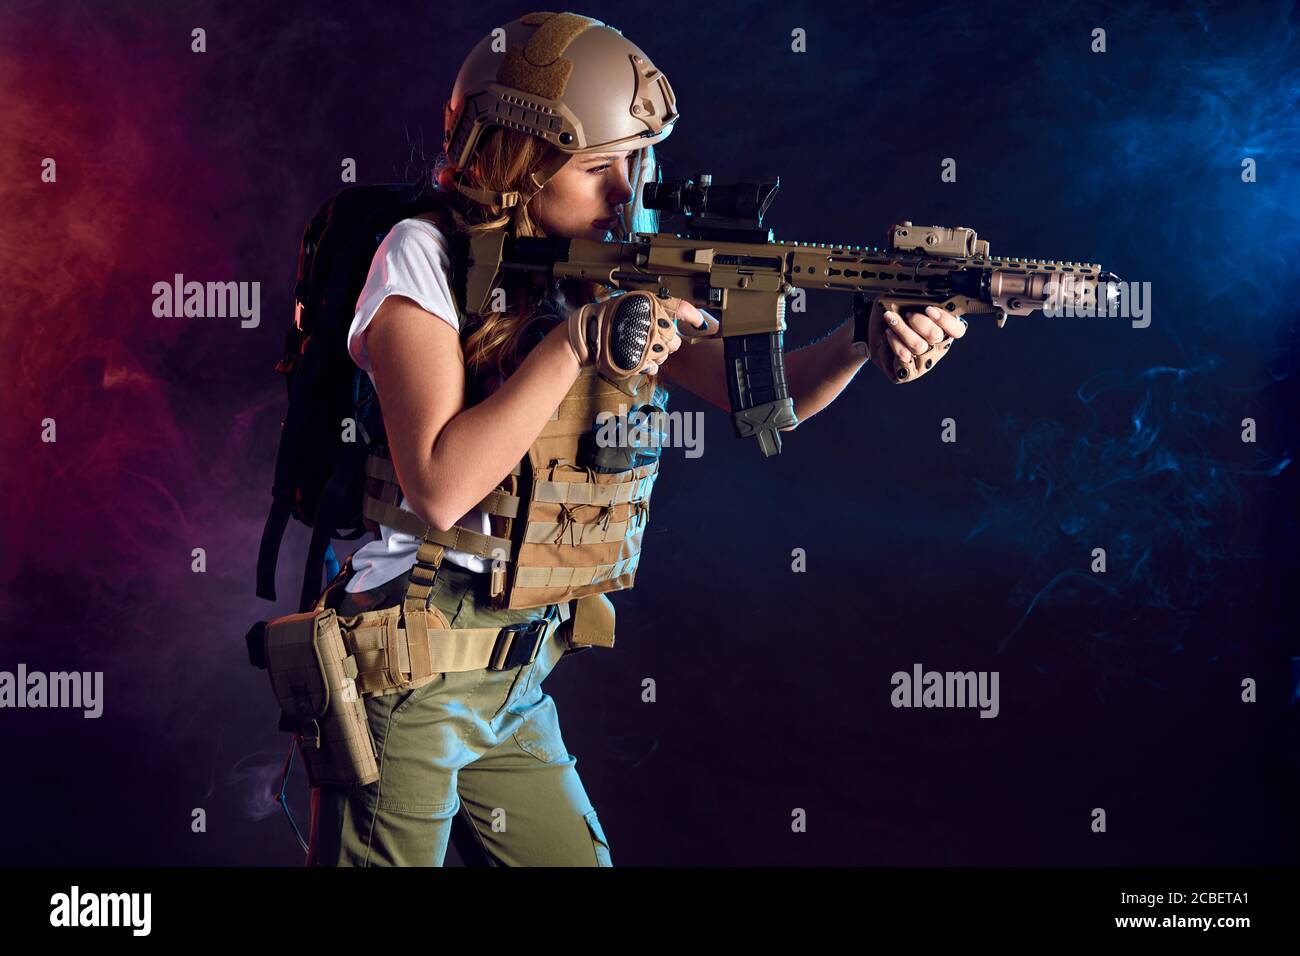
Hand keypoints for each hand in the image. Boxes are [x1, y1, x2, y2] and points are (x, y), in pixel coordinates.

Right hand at [567, 292, 711, 378]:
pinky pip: (654, 367)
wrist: (590, 332)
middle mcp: (655, 325)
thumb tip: (683, 314)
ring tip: (641, 346)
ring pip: (666, 355)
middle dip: (667, 341)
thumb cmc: (611, 316)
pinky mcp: (642, 362)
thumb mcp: (636, 302)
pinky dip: (648, 364)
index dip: (694, 317)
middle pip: (676, 340)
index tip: (701, 322)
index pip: (683, 309)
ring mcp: (650, 345)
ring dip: (658, 353)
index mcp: (654, 306)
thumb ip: (658, 306)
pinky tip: (638, 356)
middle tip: (652, 337)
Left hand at [871, 304, 967, 381]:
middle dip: (918, 321)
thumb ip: (921, 300)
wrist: (871, 332)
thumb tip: (926, 299)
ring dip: (902, 329)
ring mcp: (923, 362)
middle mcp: (937, 348)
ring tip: (891, 320)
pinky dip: (894, 344)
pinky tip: (888, 336)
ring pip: (918, 346)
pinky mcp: (908, 372)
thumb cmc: (893, 316)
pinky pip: (904, 359)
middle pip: (935, 335)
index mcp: (943, 330)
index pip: (958, 330)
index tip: (929, 309)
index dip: (945, 320)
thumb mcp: (906, 302)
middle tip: (907, 314)